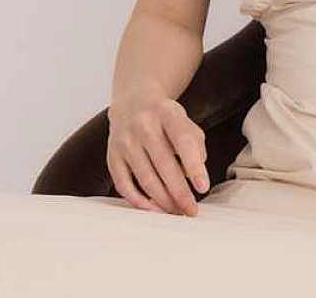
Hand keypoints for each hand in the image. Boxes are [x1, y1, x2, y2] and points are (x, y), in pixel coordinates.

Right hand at [106, 93, 210, 215]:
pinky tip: (154, 209)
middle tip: (191, 211)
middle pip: (164, 165)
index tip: (203, 188)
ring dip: (163, 201)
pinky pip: (124, 185)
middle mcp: (143, 125)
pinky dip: (140, 201)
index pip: (183, 141)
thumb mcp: (185, 122)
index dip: (194, 166)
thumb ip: (195, 146)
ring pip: (146, 179)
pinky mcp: (112, 155)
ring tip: (177, 212)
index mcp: (167, 113)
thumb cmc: (166, 120)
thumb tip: (193, 178)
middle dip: (180, 193)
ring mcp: (125, 140)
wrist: (133, 104)